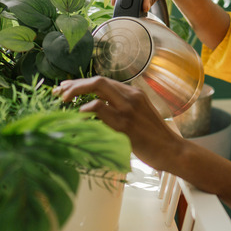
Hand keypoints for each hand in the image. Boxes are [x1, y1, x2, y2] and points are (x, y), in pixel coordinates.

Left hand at [53, 76, 183, 170]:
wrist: (171, 150)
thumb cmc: (153, 138)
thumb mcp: (139, 117)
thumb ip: (120, 110)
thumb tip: (95, 111)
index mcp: (134, 94)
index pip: (103, 82)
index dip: (81, 84)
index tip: (66, 89)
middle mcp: (131, 96)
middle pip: (98, 80)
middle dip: (74, 85)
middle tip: (59, 93)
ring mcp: (128, 109)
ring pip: (98, 88)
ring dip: (76, 92)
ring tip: (64, 102)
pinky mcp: (125, 124)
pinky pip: (100, 108)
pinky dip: (85, 109)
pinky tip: (79, 115)